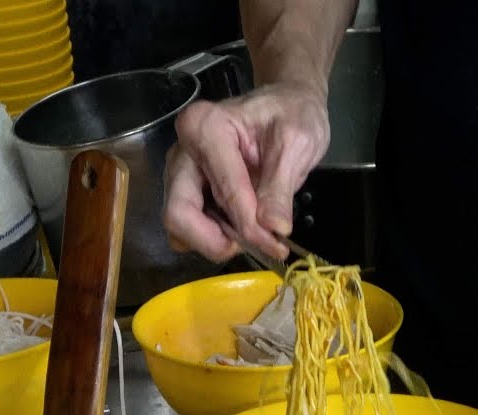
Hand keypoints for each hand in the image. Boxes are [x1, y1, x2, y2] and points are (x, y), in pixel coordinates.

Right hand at [162, 82, 329, 262]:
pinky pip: (188, 229)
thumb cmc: (292, 114)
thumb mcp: (297, 144)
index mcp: (205, 127)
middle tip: (257, 245)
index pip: (221, 191)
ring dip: (216, 241)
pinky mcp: (187, 191)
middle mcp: (182, 151)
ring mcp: (180, 174)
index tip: (277, 243)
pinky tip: (242, 228)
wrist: (288, 105)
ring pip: (180, 227)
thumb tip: (273, 228)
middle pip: (179, 214)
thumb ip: (280, 187)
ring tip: (255, 235)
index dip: (249, 224)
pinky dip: (213, 238)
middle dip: (217, 240)